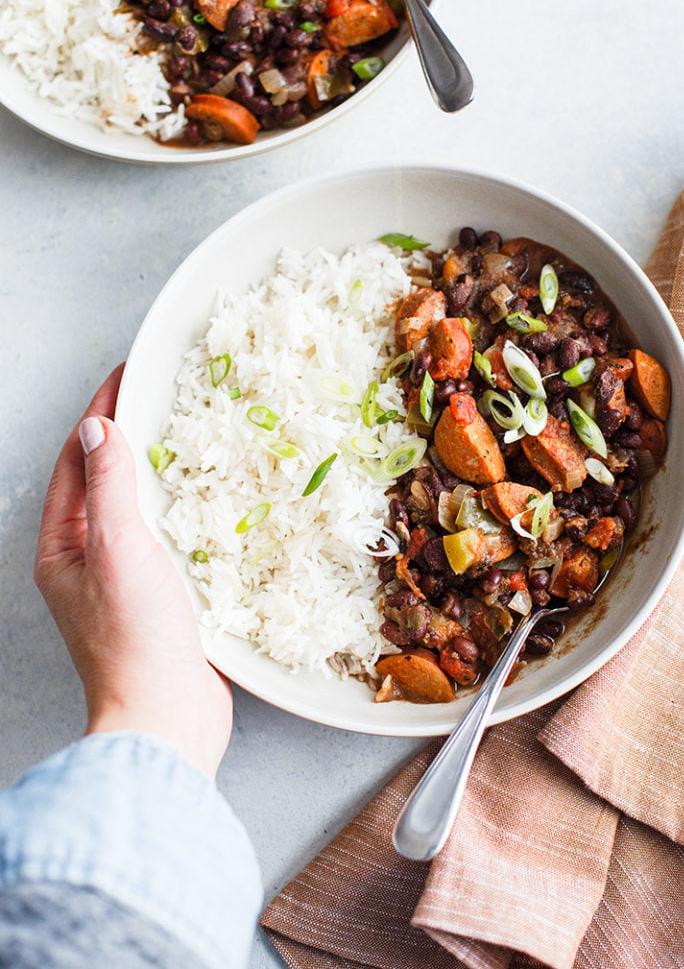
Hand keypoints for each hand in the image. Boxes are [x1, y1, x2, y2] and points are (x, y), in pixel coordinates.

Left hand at [34, 365, 232, 778]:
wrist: (167, 718)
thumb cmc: (136, 640)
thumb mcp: (118, 549)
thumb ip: (109, 486)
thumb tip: (97, 429)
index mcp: (63, 549)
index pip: (76, 464)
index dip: (99, 416)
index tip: (127, 376)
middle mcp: (87, 562)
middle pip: (104, 483)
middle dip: (127, 437)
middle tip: (159, 396)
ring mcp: (125, 581)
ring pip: (137, 509)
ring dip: (157, 471)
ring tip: (185, 434)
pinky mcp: (162, 598)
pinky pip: (167, 538)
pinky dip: (183, 509)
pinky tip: (208, 497)